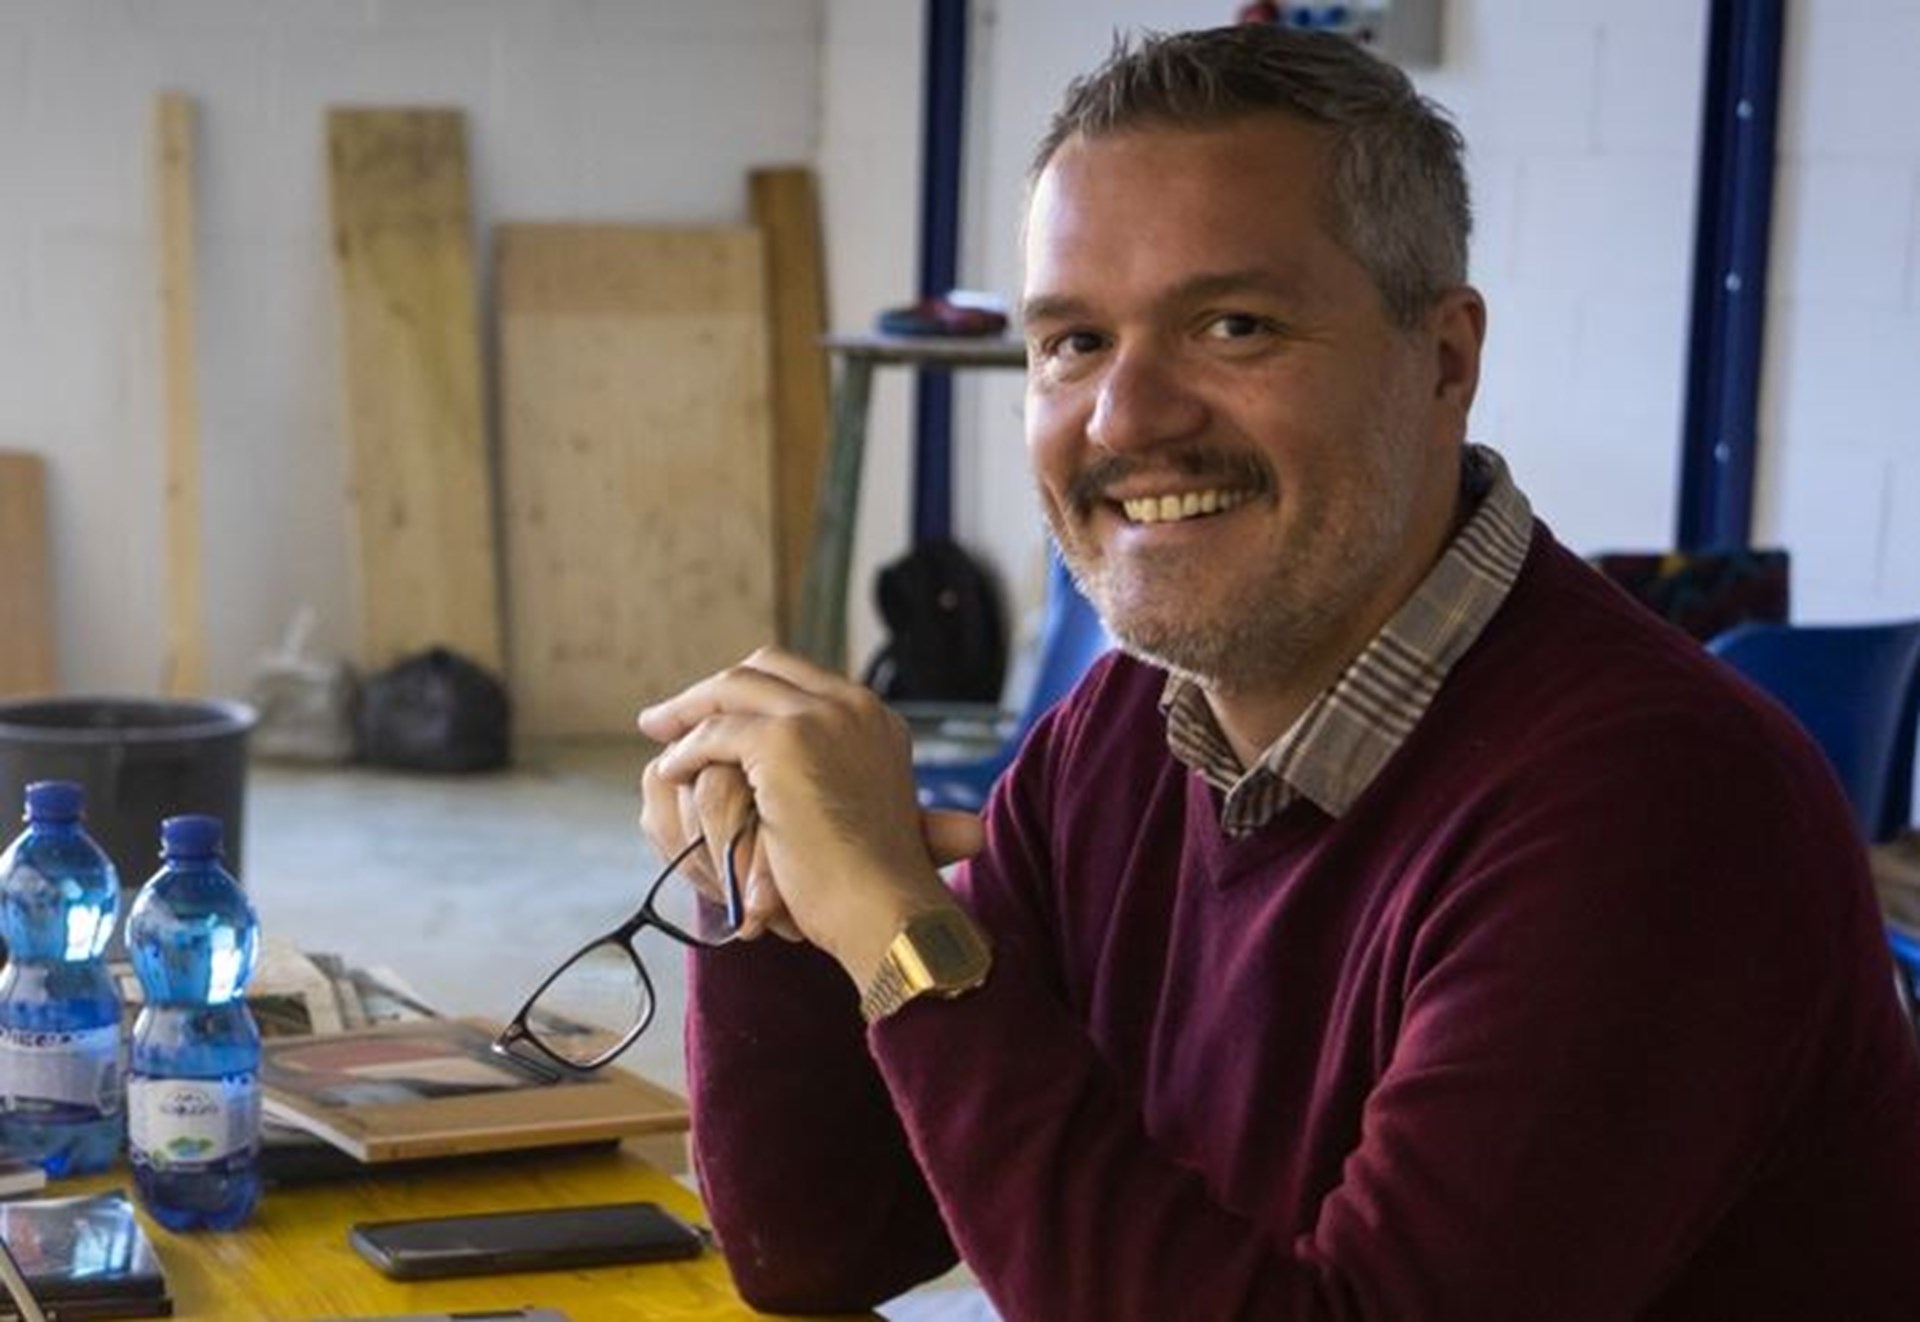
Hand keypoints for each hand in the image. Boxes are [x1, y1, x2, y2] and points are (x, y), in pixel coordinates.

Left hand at [638, 648, 985, 982]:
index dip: (750, 692)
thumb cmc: (872, 882)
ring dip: (689, 712)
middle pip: (765, 668)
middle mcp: (852, 706)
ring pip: (733, 690)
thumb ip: (829, 773)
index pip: (799, 679)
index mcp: (873, 717)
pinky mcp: (786, 741)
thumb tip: (770, 774)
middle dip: (714, 690)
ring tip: (658, 732)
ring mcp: (821, 717)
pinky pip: (714, 733)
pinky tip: (670, 771)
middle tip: (671, 717)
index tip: (714, 713)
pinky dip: (686, 750)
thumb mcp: (858, 806)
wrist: (887, 908)